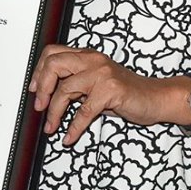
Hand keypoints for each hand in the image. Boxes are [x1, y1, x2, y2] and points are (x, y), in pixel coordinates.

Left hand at [31, 45, 171, 145]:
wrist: (156, 97)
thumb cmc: (127, 92)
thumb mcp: (97, 83)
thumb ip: (76, 84)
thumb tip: (48, 96)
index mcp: (87, 56)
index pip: (53, 53)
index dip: (39, 71)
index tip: (34, 90)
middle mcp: (93, 60)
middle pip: (54, 65)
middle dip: (41, 88)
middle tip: (39, 107)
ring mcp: (102, 74)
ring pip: (65, 89)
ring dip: (54, 112)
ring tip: (51, 127)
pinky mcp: (111, 91)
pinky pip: (84, 112)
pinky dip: (73, 128)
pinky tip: (69, 137)